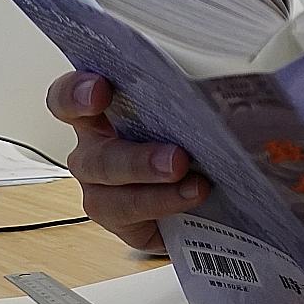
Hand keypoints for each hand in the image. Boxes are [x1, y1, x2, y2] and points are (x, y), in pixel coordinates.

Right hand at [46, 71, 209, 253]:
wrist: (211, 186)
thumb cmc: (193, 133)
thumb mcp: (191, 107)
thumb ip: (192, 93)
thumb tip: (235, 80)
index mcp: (104, 113)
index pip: (69, 99)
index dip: (76, 94)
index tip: (101, 90)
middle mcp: (96, 151)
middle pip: (95, 156)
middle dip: (136, 159)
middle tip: (177, 158)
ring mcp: (103, 191)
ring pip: (109, 196)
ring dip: (154, 192)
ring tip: (196, 186)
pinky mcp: (122, 223)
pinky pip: (132, 221)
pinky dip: (165, 208)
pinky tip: (194, 199)